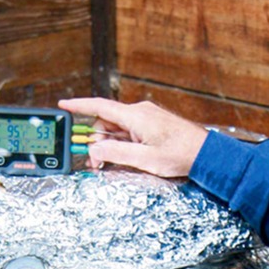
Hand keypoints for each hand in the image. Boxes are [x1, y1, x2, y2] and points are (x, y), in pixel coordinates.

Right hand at [58, 95, 206, 179]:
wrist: (206, 154)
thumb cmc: (181, 155)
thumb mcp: (145, 159)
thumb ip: (117, 153)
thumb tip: (96, 150)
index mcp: (136, 116)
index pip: (100, 107)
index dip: (79, 106)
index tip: (63, 106)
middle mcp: (139, 112)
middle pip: (106, 123)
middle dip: (97, 141)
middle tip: (97, 163)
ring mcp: (146, 118)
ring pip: (117, 129)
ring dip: (110, 145)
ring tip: (113, 163)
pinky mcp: (152, 125)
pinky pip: (129, 131)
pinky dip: (122, 143)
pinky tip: (126, 156)